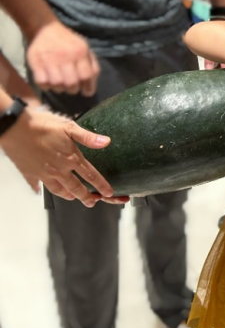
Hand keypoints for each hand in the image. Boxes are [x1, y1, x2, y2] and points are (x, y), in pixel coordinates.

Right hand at [0, 109, 127, 206]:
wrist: (13, 127)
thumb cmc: (42, 125)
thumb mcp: (68, 127)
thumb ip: (88, 137)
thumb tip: (107, 142)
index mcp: (71, 158)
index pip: (91, 175)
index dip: (101, 185)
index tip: (109, 193)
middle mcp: (59, 170)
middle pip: (75, 188)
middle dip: (86, 197)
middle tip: (92, 203)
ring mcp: (43, 174)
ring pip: (58, 189)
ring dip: (67, 195)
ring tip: (73, 198)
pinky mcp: (29, 173)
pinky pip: (36, 185)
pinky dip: (39, 189)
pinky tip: (39, 191)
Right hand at [26, 20, 99, 96]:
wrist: (44, 29)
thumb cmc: (68, 41)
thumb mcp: (85, 48)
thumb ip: (91, 65)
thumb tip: (91, 83)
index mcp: (80, 52)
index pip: (86, 76)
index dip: (88, 87)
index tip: (87, 92)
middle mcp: (65, 57)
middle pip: (71, 83)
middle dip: (73, 89)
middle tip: (72, 88)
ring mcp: (49, 60)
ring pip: (57, 84)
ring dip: (60, 89)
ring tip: (61, 85)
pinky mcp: (35, 63)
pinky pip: (42, 83)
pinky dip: (47, 86)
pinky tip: (50, 82)